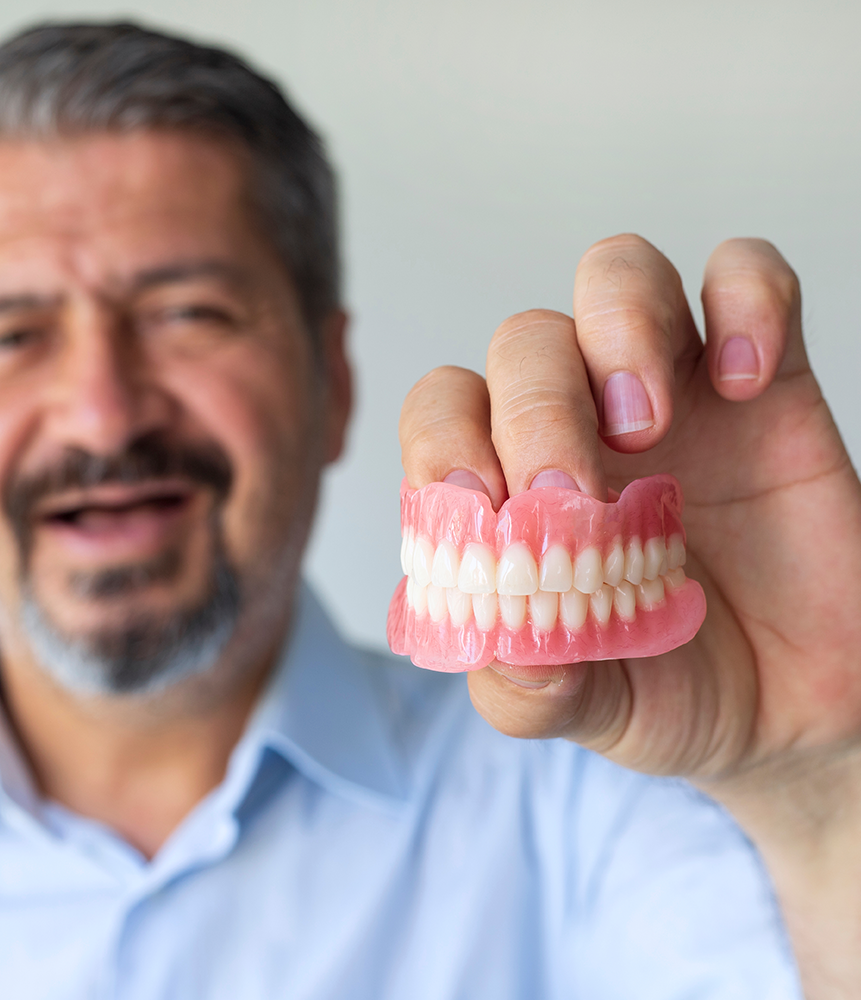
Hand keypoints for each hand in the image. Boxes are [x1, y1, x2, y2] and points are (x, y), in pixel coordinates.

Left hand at [399, 235, 860, 993]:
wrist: (795, 709)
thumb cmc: (670, 688)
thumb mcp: (592, 708)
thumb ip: (530, 687)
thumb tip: (494, 644)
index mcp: (515, 488)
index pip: (444, 411)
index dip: (445, 440)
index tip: (482, 502)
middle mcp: (580, 425)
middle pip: (526, 343)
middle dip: (538, 407)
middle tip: (576, 492)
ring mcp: (671, 389)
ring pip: (616, 275)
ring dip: (619, 326)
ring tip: (649, 422)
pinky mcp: (764, 377)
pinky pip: (747, 275)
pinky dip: (744, 300)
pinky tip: (745, 380)